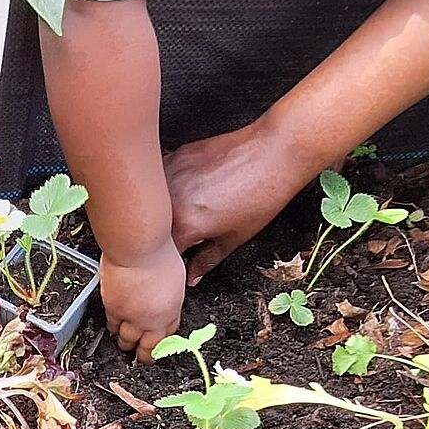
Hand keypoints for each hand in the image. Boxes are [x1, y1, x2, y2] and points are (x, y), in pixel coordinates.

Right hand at [97, 241, 189, 357]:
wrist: (137, 250)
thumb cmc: (159, 254)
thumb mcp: (175, 276)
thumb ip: (169, 292)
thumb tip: (163, 296)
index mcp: (171, 311)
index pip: (169, 333)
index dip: (164, 341)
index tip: (161, 344)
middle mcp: (152, 320)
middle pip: (148, 346)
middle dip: (145, 354)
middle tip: (142, 358)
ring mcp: (131, 317)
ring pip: (127, 339)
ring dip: (126, 344)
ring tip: (125, 347)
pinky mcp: (113, 310)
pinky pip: (113, 325)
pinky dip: (114, 328)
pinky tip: (113, 330)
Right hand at [167, 123, 326, 281]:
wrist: (274, 153)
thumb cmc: (262, 192)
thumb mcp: (234, 238)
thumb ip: (206, 261)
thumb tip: (193, 274)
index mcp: (183, 224)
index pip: (163, 255)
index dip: (174, 262)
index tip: (184, 261)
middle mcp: (170, 199)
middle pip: (154, 229)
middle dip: (168, 238)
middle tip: (193, 235)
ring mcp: (170, 174)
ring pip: (154, 204)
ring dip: (165, 214)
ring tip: (195, 209)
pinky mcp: (176, 156)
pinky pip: (162, 180)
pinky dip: (171, 190)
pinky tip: (194, 190)